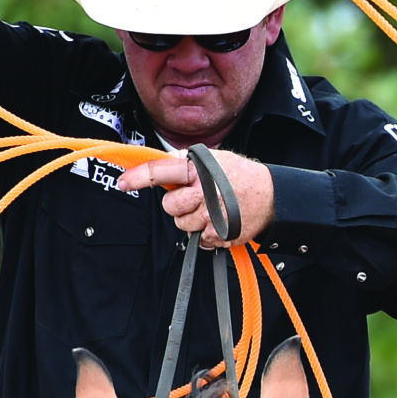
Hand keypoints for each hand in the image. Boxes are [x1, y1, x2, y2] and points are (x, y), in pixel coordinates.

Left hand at [117, 149, 275, 246]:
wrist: (273, 197)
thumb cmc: (242, 176)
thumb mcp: (216, 158)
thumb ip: (188, 161)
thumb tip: (165, 160)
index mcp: (200, 170)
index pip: (161, 171)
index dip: (139, 178)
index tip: (123, 183)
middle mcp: (204, 192)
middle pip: (170, 207)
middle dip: (177, 206)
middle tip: (194, 199)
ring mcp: (211, 215)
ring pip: (182, 225)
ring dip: (192, 220)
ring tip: (212, 210)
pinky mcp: (219, 234)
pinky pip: (198, 239)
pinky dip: (206, 233)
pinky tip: (219, 222)